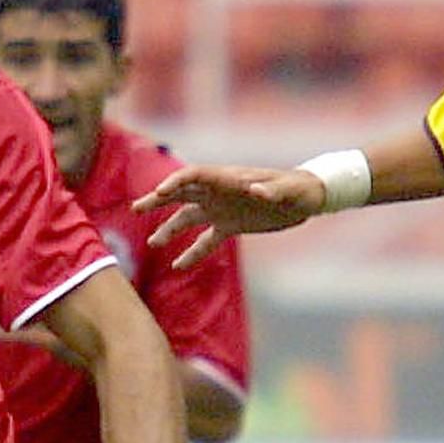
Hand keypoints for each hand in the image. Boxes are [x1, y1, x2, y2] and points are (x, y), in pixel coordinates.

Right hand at [132, 165, 325, 267]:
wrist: (306, 199)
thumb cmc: (298, 189)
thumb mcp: (287, 190)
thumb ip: (270, 190)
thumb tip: (255, 190)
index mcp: (228, 178)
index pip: (194, 176)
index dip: (175, 183)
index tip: (158, 194)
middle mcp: (219, 193)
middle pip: (181, 194)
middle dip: (158, 200)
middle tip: (136, 209)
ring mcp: (221, 210)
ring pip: (187, 218)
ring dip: (169, 229)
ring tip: (152, 244)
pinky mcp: (229, 227)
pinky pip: (205, 241)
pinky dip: (192, 253)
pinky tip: (178, 266)